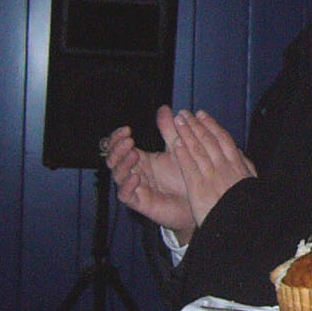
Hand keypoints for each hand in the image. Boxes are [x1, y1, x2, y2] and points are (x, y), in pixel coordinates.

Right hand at [106, 111, 197, 239]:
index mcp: (140, 159)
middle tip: (128, 140)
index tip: (127, 129)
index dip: (117, 138)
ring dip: (123, 163)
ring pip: (117, 176)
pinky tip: (136, 176)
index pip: (119, 147)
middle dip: (117, 148)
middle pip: (113, 160)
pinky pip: (126, 195)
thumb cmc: (185, 176)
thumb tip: (164, 108)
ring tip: (134, 153)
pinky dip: (127, 185)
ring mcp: (135, 188)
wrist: (197, 201)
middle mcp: (134, 172)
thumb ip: (169, 130)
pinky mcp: (140, 203)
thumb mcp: (178, 149)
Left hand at [164, 109, 256, 228]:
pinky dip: (183, 154)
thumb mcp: (252, 185)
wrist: (243, 225)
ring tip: (178, 121)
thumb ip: (246, 168)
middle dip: (196, 125)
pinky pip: (190, 167)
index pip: (222, 139)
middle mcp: (224, 167)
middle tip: (184, 113)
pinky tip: (176, 144)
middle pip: (208, 140)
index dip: (211, 125)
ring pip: (198, 150)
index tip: (202, 115)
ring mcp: (211, 176)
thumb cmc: (248, 207)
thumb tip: (241, 154)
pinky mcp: (200, 188)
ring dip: (187, 133)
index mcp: (237, 166)